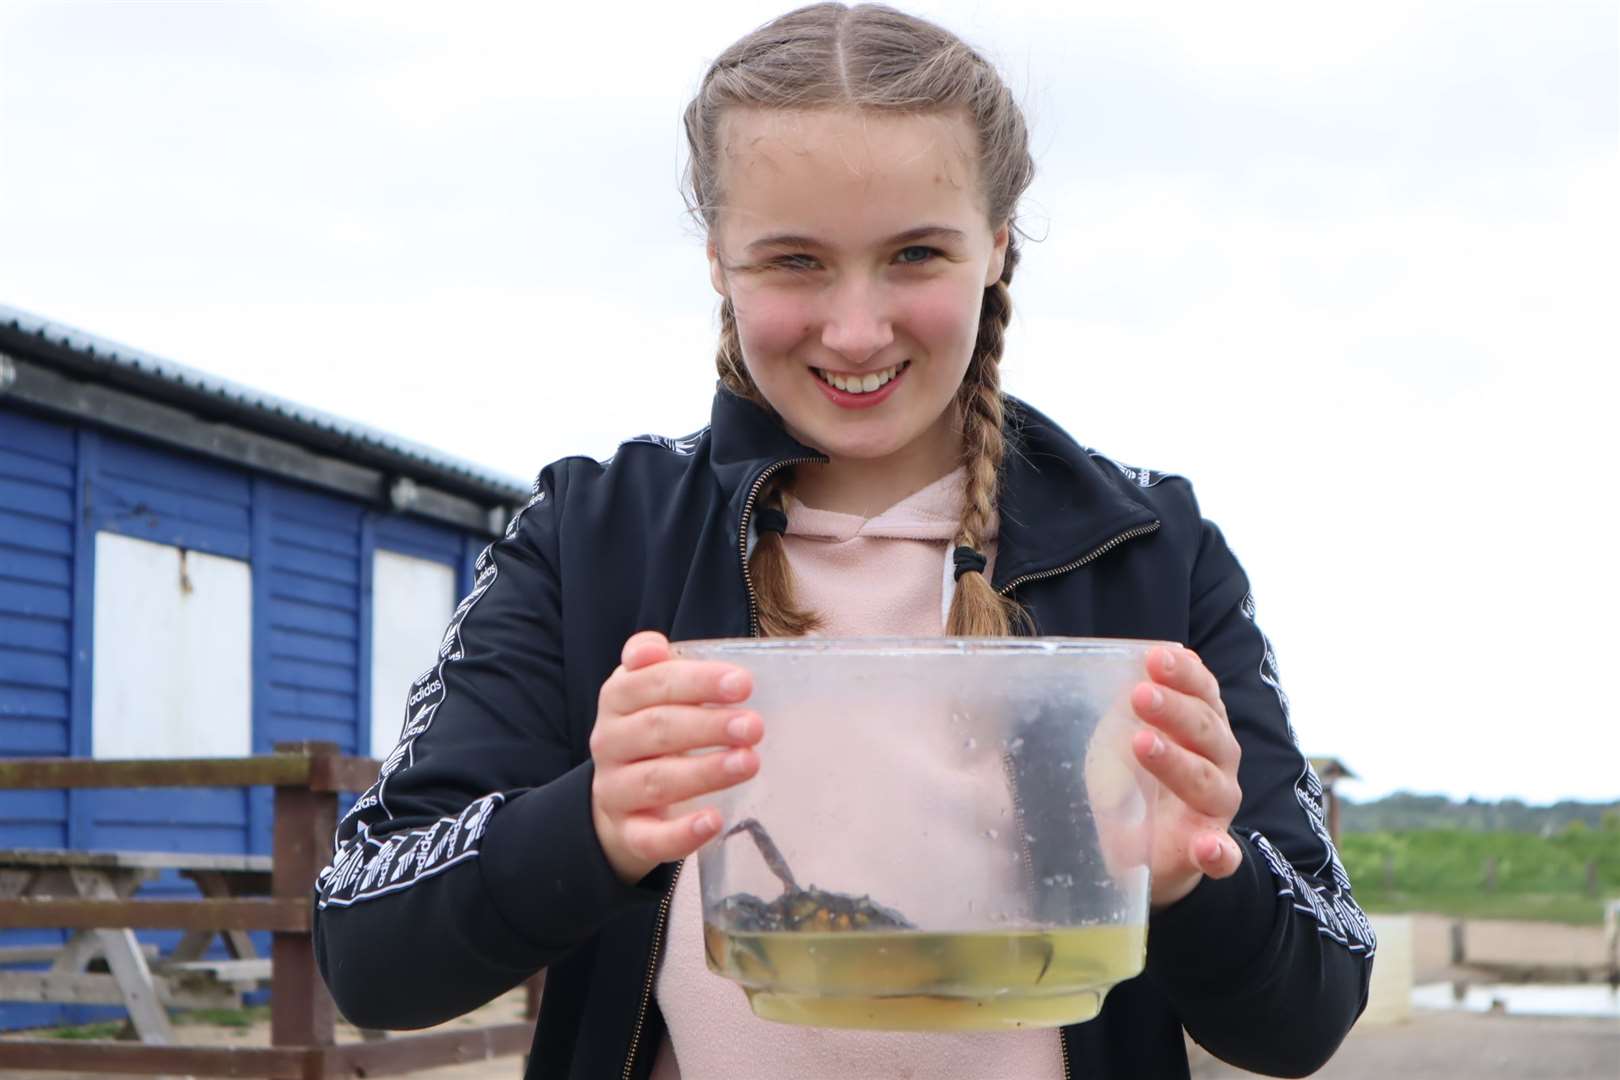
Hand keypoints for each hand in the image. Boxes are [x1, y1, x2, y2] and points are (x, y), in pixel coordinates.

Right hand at [589, 631, 761, 885]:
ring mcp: (615, 790)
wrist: (621, 798)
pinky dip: (682, 833)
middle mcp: (610, 742)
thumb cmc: (655, 731)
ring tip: (749, 762)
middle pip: (657, 729)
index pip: (651, 683)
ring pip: (657, 781)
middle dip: (708, 726)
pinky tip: (713, 820)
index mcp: (617, 698)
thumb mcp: (654, 691)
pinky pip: (651, 838)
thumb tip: (652, 647)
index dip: (697, 682)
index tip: (743, 684)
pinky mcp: (629, 833)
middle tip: (754, 726)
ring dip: (706, 772)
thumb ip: (662, 666)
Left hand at [1130, 645, 1243, 908]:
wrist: (1141, 847)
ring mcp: (1216, 807)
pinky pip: (1223, 855)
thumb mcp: (1125, 734)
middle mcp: (1218, 761)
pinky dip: (1219, 853)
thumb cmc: (1136, 778)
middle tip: (1139, 694)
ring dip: (1178, 762)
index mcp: (1202, 727)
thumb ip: (1129, 702)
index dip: (1184, 673)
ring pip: (1208, 782)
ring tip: (1142, 744)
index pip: (1203, 692)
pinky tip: (1208, 848)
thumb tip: (1126, 658)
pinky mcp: (1209, 851)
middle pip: (1205, 731)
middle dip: (1173, 710)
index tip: (1155, 656)